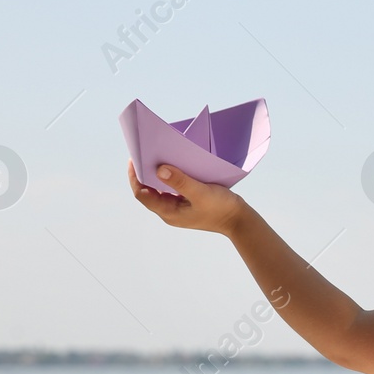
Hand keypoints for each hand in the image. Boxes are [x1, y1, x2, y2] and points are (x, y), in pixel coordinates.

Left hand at [127, 161, 250, 236]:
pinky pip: (170, 188)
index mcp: (168, 212)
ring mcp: (177, 208)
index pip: (141, 193)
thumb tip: (159, 169)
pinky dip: (168, 177)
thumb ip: (180, 182)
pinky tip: (172, 165)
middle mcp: (169, 211)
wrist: (239, 220)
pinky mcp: (186, 203)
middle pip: (147, 191)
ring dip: (156, 174)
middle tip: (143, 153)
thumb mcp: (201, 193)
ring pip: (158, 189)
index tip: (134, 158)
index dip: (135, 176)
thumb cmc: (221, 208)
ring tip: (156, 156)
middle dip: (143, 173)